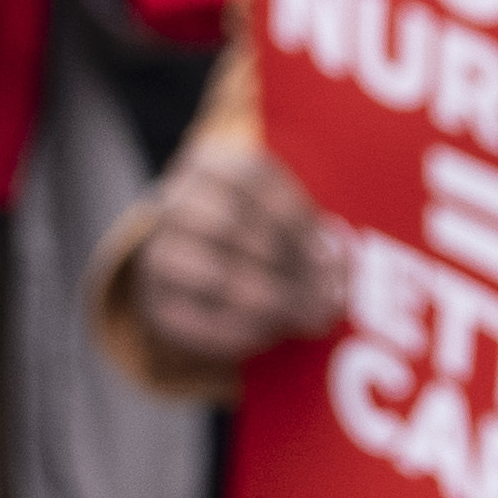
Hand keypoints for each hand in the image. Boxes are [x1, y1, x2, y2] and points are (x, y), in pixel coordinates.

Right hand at [114, 133, 348, 369]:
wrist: (198, 267)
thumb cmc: (259, 234)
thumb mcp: (285, 220)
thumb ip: (313, 239)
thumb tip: (341, 276)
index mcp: (210, 165)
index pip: (254, 178)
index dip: (297, 219)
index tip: (330, 256)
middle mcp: (175, 201)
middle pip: (230, 226)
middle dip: (288, 265)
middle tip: (328, 298)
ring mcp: (157, 252)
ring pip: (215, 274)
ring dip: (272, 299)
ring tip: (307, 317)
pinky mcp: (156, 303)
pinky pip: (199, 321)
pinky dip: (243, 330)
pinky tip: (274, 333)